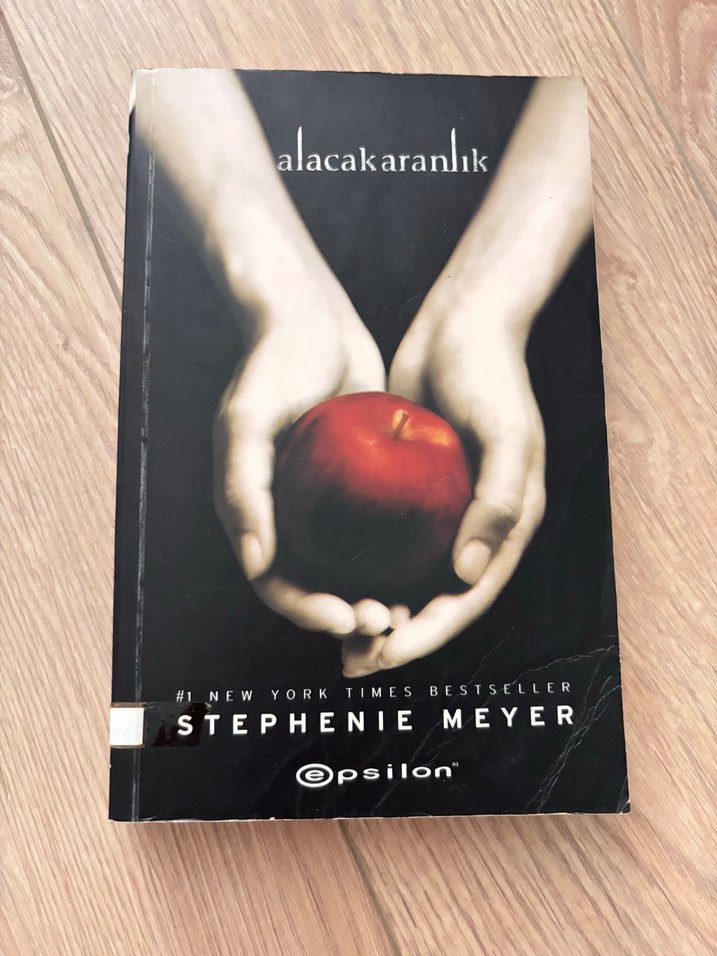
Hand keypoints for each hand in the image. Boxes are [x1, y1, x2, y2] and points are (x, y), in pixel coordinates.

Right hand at [213, 260, 388, 637]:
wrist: (314, 320)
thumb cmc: (272, 365)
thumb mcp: (247, 421)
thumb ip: (244, 491)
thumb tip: (258, 564)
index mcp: (254, 515)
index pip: (277, 582)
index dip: (308, 610)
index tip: (348, 618)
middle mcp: (289, 518)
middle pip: (317, 586)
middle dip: (349, 614)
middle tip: (389, 619)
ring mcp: (325, 505)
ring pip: (352, 569)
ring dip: (376, 595)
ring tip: (410, 609)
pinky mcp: (360, 488)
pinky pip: (380, 533)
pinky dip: (397, 556)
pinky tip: (429, 565)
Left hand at [342, 290, 545, 675]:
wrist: (459, 326)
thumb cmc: (491, 377)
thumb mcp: (507, 436)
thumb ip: (497, 504)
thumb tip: (467, 574)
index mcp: (506, 528)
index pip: (467, 599)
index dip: (430, 634)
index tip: (388, 653)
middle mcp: (473, 528)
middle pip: (434, 601)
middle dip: (396, 638)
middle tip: (353, 660)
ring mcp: (440, 512)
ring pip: (405, 579)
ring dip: (374, 611)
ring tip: (336, 635)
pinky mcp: (408, 492)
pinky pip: (382, 541)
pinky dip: (359, 567)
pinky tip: (325, 580)